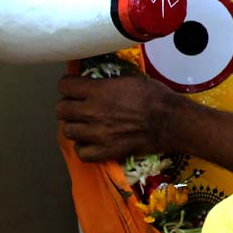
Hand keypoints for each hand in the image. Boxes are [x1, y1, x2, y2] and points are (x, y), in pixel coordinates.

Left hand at [57, 74, 174, 161]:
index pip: (65, 85)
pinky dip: (85, 147)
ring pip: (68, 131)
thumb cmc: (156, 97)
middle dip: (68, 106)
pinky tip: (93, 142)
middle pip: (60, 109)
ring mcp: (97, 133)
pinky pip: (81, 152)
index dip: (69, 85)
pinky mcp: (105, 150)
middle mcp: (92, 111)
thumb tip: (97, 85)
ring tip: (87, 125)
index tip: (74, 87)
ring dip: (76, 127)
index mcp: (98, 90)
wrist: (171, 121)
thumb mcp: (131, 80)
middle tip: (79, 107)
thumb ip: (108, 84)